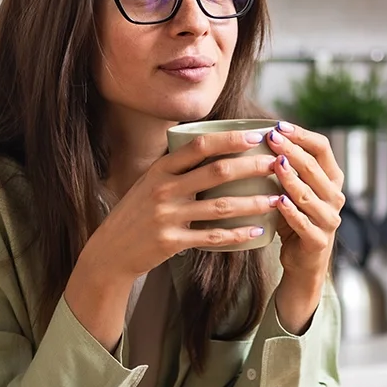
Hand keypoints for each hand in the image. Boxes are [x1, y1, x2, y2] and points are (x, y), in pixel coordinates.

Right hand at [64, 128, 282, 349]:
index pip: (200, 145)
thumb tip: (210, 146)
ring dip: (253, 202)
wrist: (110, 251)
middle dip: (251, 166)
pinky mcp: (172, 241)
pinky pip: (213, 236)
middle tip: (276, 164)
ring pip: (221, 206)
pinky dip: (238, 234)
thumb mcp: (148, 183)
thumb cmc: (136, 214)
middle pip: (216, 172)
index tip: (256, 136)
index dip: (230, 139)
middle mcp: (164, 189)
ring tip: (276, 199)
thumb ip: (175, 168)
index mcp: (160, 169)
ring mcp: (168, 216)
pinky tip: (257, 231)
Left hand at [265, 121, 344, 331]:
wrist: (301, 261)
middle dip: (292, 151)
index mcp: (331, 179)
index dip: (301, 135)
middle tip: (271, 138)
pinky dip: (291, 211)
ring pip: (310, 194)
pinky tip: (277, 201)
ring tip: (274, 164)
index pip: (322, 148)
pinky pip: (304, 223)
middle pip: (314, 167)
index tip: (278, 126)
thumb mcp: (291, 189)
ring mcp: (329, 219)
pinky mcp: (319, 241)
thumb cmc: (294, 219)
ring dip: (291, 178)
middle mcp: (335, 197)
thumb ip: (285, 167)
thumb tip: (259, 134)